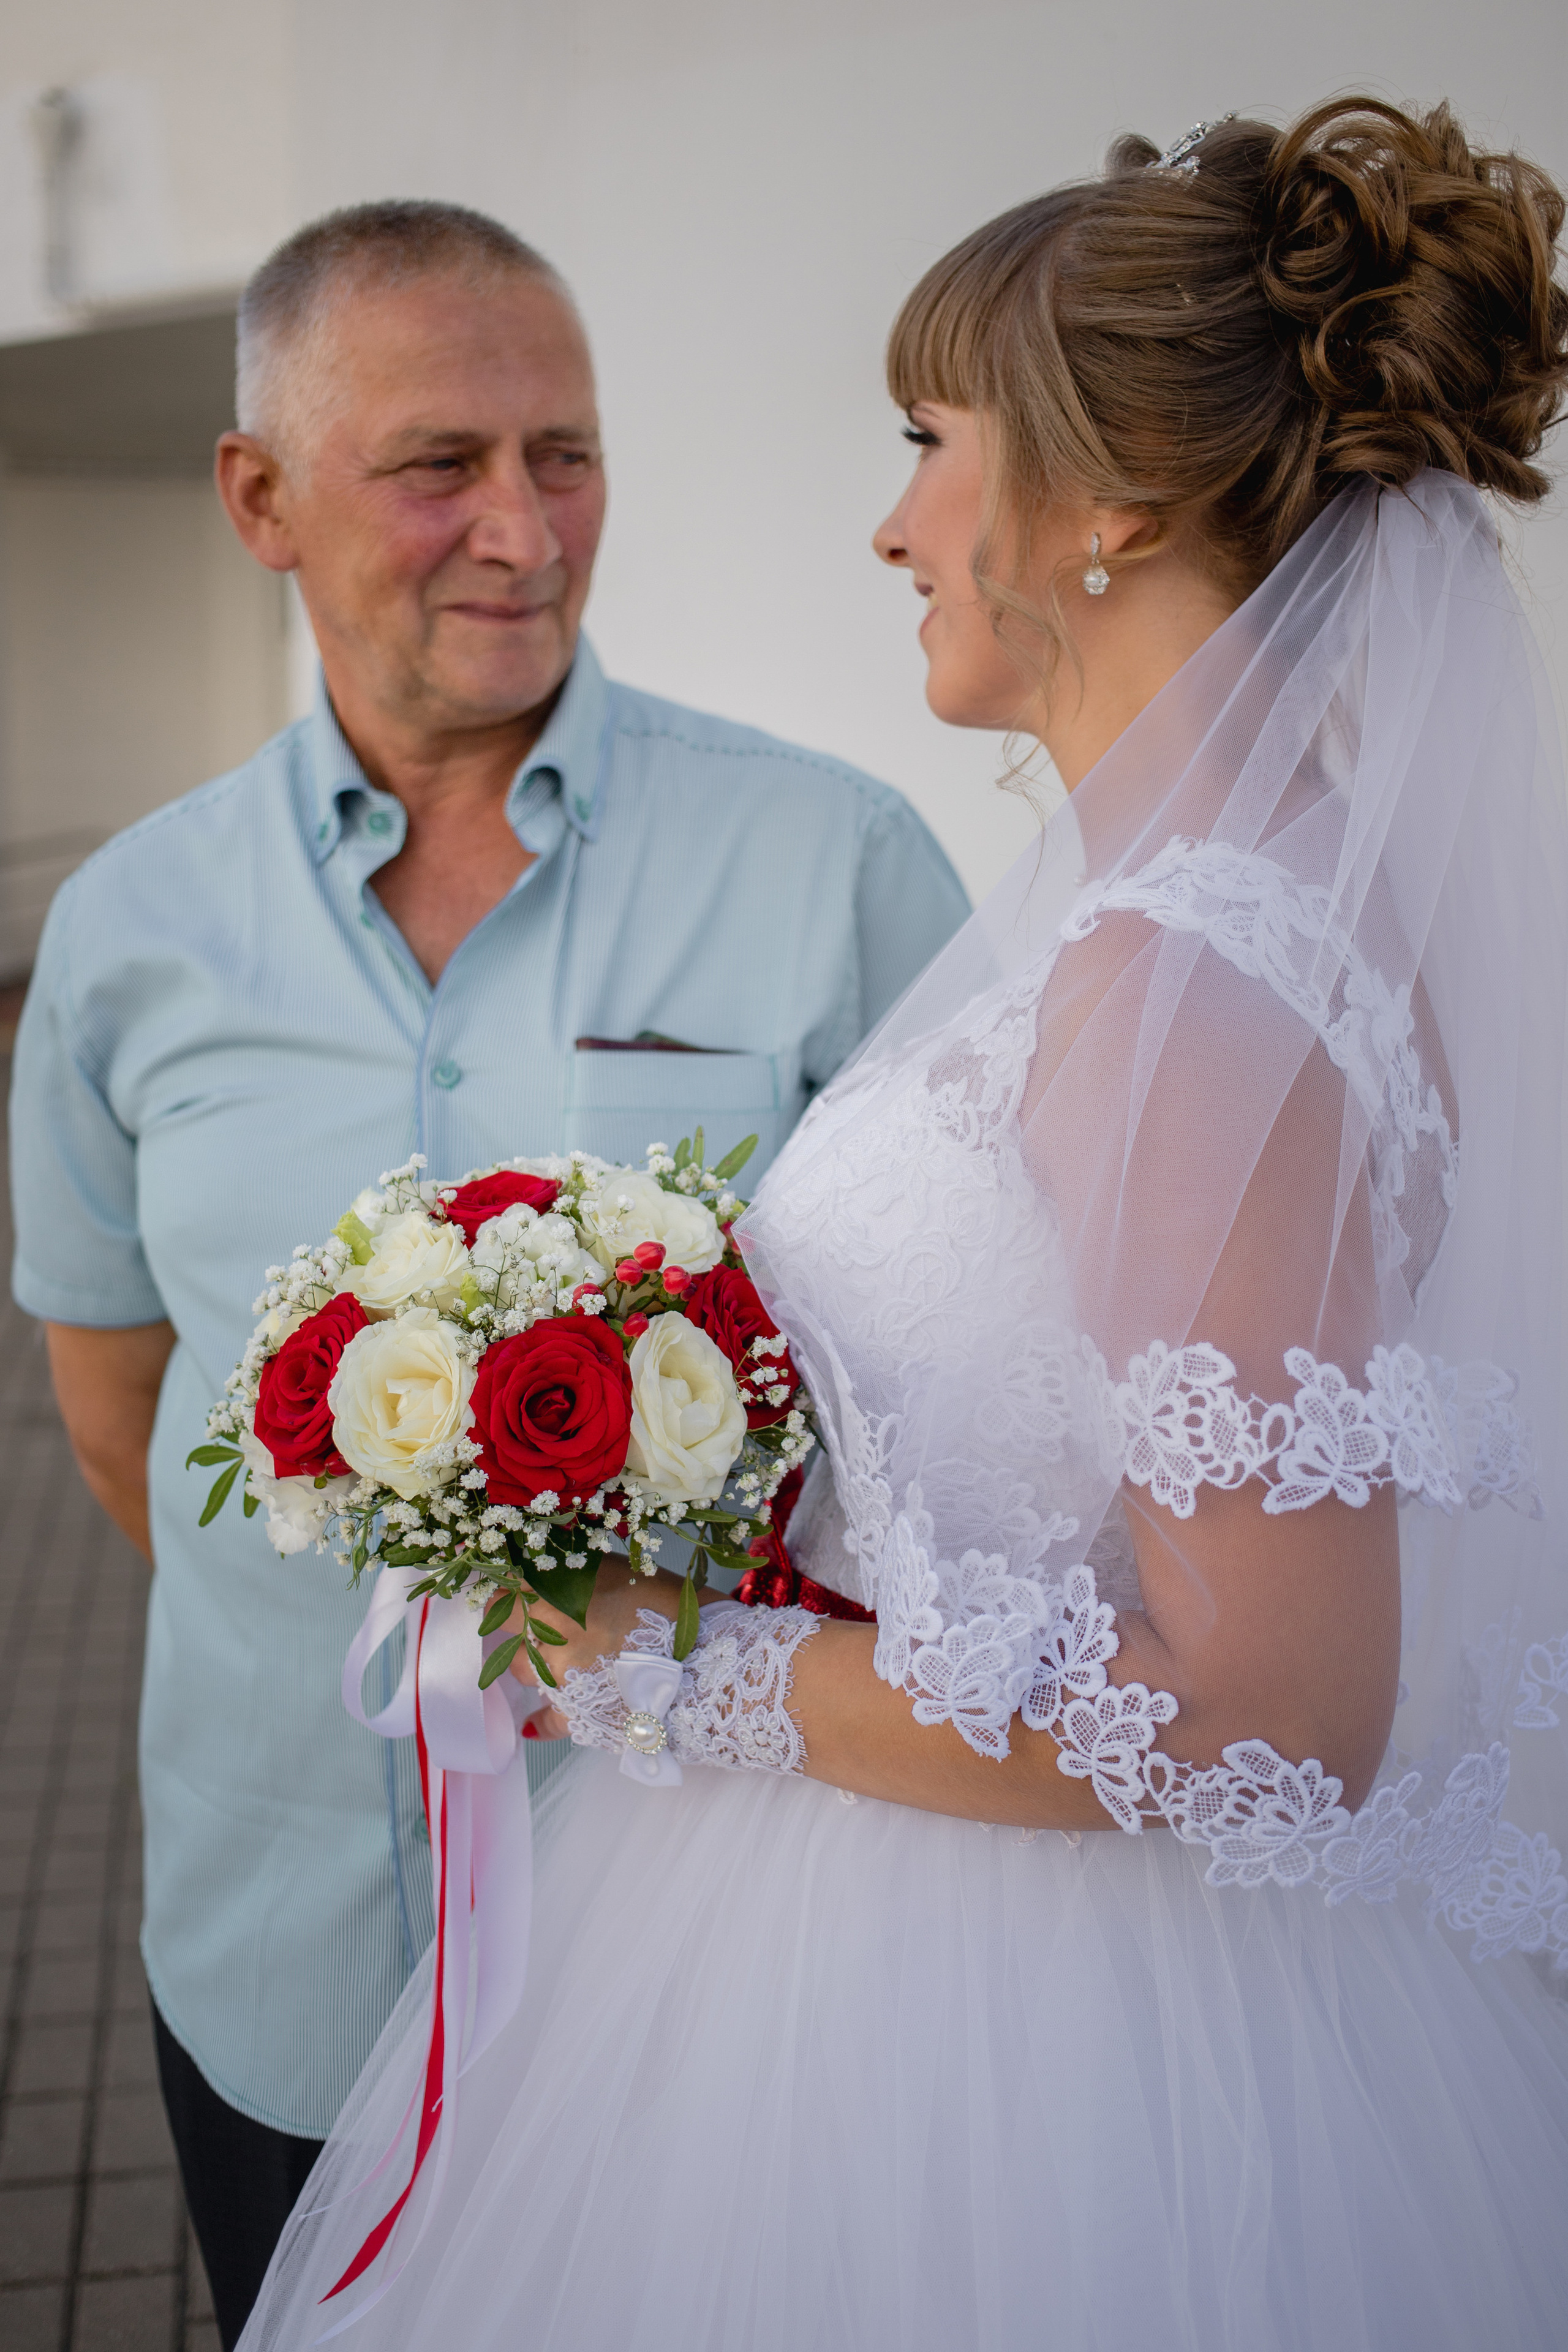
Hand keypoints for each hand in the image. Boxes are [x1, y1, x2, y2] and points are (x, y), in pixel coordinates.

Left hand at [508, 1562, 687, 1739]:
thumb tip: (559, 1572)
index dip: (513, 1585)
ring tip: (561, 1656)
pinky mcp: (574, 1716)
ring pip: (522, 1667)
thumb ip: (587, 1574)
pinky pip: (545, 1720)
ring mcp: (558, 1676)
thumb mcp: (632, 1574)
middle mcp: (551, 1630)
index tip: (521, 1585)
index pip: (509, 1584)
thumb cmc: (680, 1613)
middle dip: (515, 1619)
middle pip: (506, 1623)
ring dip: (534, 1660)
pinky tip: (531, 1723)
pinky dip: (540, 1720)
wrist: (710, 1668)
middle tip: (536, 1617)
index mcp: (563, 1590)